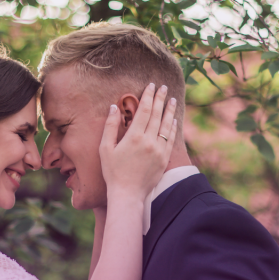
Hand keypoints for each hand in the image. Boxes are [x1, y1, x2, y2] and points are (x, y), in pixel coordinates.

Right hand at [99, 83, 177, 200]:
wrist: (127, 194)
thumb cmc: (113, 172)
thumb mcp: (105, 148)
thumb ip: (110, 126)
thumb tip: (114, 107)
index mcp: (134, 137)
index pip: (144, 110)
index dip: (148, 96)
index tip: (151, 86)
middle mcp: (149, 141)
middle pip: (157, 115)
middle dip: (161, 99)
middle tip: (164, 87)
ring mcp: (158, 150)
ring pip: (166, 125)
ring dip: (169, 111)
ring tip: (172, 100)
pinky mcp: (164, 159)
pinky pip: (171, 139)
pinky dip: (173, 128)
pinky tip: (173, 121)